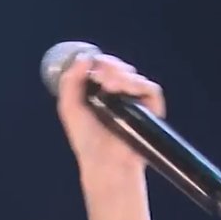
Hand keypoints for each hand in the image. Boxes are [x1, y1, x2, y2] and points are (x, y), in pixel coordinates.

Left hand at [56, 50, 165, 186]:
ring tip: (109, 85)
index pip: (104, 67)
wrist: (103, 162)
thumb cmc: (86, 140)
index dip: (99, 62)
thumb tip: (85, 57)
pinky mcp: (151, 111)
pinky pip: (151, 89)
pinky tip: (123, 89)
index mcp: (100, 92)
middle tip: (101, 76)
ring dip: (121, 74)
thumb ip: (71, 81)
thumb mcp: (69, 107)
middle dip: (110, 65)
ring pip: (135, 76)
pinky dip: (138, 84)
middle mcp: (119, 95)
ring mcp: (136, 102)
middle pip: (120, 67)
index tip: (91, 64)